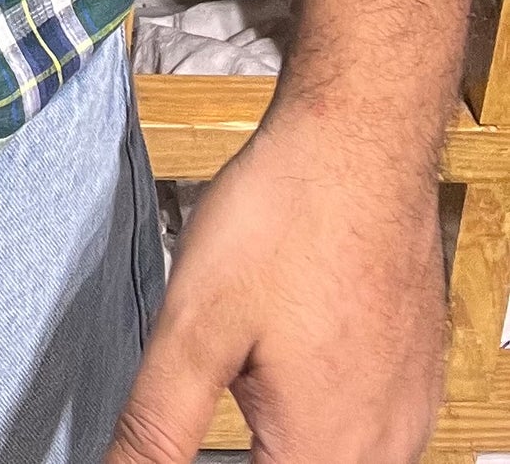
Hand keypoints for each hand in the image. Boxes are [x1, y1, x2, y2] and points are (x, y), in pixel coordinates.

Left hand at [105, 92, 446, 463]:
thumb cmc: (286, 218)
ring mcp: (409, 416)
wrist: (360, 142)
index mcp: (322, 454)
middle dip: (251, 444)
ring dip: (285, 435)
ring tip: (256, 366)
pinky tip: (296, 359)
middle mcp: (383, 451)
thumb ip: (157, 424)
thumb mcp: (194, 324)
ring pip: (336, 456)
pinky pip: (371, 432)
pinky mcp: (418, 379)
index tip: (182, 430)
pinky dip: (326, 414)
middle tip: (227, 376)